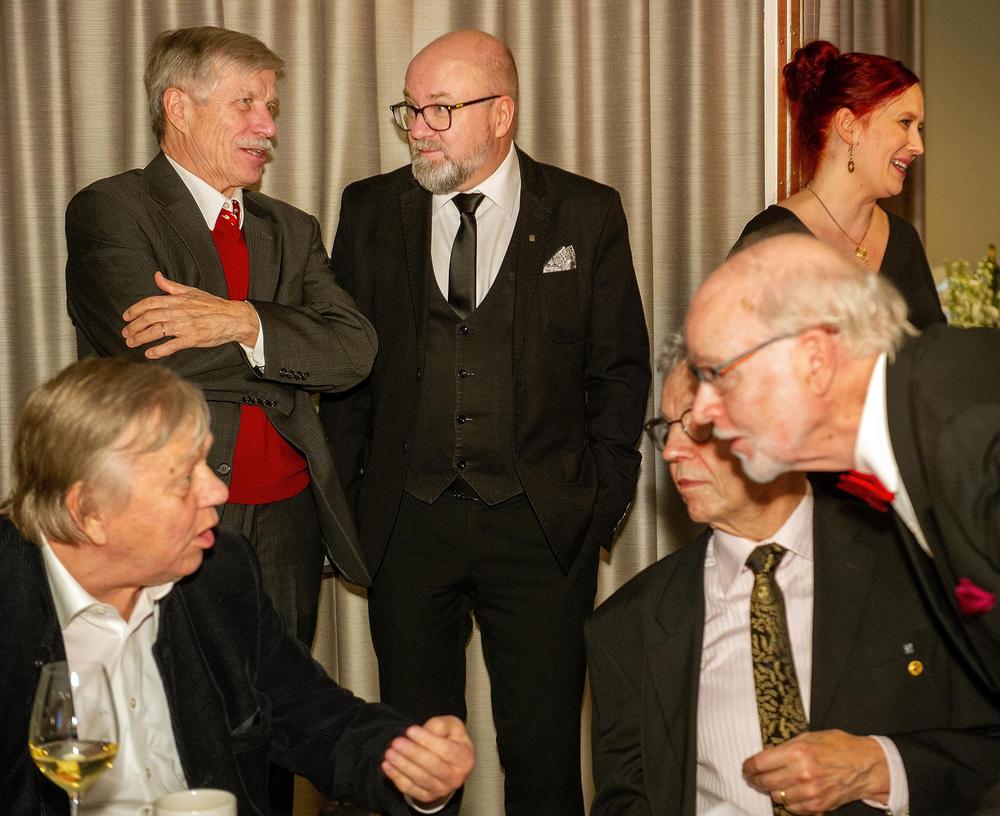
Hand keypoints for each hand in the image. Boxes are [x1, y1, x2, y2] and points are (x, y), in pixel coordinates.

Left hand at [122, 271, 258, 358]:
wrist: (234, 317)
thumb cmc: (214, 305)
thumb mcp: (192, 291)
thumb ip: (171, 286)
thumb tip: (157, 276)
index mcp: (177, 300)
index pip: (150, 303)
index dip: (135, 309)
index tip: (126, 317)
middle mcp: (179, 312)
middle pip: (150, 318)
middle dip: (134, 326)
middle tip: (125, 333)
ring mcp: (186, 325)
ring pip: (157, 331)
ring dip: (141, 337)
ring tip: (132, 343)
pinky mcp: (193, 338)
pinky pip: (173, 345)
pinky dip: (159, 350)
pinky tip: (150, 353)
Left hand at [381, 715, 473, 807]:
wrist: (449, 762)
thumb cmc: (450, 740)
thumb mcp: (451, 726)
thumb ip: (441, 724)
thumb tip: (427, 730)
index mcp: (464, 758)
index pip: (446, 750)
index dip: (427, 740)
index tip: (410, 730)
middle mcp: (455, 777)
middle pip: (432, 766)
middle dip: (412, 753)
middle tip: (396, 742)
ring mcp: (441, 789)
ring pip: (420, 778)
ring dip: (402, 765)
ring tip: (390, 752)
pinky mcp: (427, 796)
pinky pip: (410, 789)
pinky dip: (397, 777)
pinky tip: (388, 765)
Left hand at [742, 730, 888, 812]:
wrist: (865, 765)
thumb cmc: (838, 747)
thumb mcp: (809, 737)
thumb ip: (787, 748)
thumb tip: (767, 756)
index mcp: (796, 752)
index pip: (760, 763)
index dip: (748, 766)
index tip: (746, 768)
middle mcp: (801, 773)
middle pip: (764, 781)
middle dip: (755, 779)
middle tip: (753, 777)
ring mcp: (809, 792)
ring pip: (777, 797)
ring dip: (772, 791)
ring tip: (773, 784)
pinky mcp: (817, 806)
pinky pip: (792, 809)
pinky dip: (788, 802)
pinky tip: (789, 794)